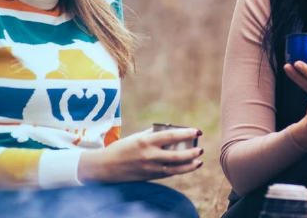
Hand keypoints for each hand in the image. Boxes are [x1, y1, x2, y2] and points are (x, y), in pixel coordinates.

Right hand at [78, 127, 202, 182]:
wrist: (106, 167)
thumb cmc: (123, 147)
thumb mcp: (138, 137)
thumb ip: (154, 133)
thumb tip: (171, 129)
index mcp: (146, 141)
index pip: (171, 136)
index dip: (186, 134)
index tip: (198, 131)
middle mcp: (149, 155)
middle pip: (176, 155)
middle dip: (191, 152)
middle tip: (201, 148)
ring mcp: (150, 168)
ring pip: (175, 168)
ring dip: (189, 165)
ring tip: (199, 161)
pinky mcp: (150, 177)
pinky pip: (168, 174)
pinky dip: (180, 170)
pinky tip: (189, 166)